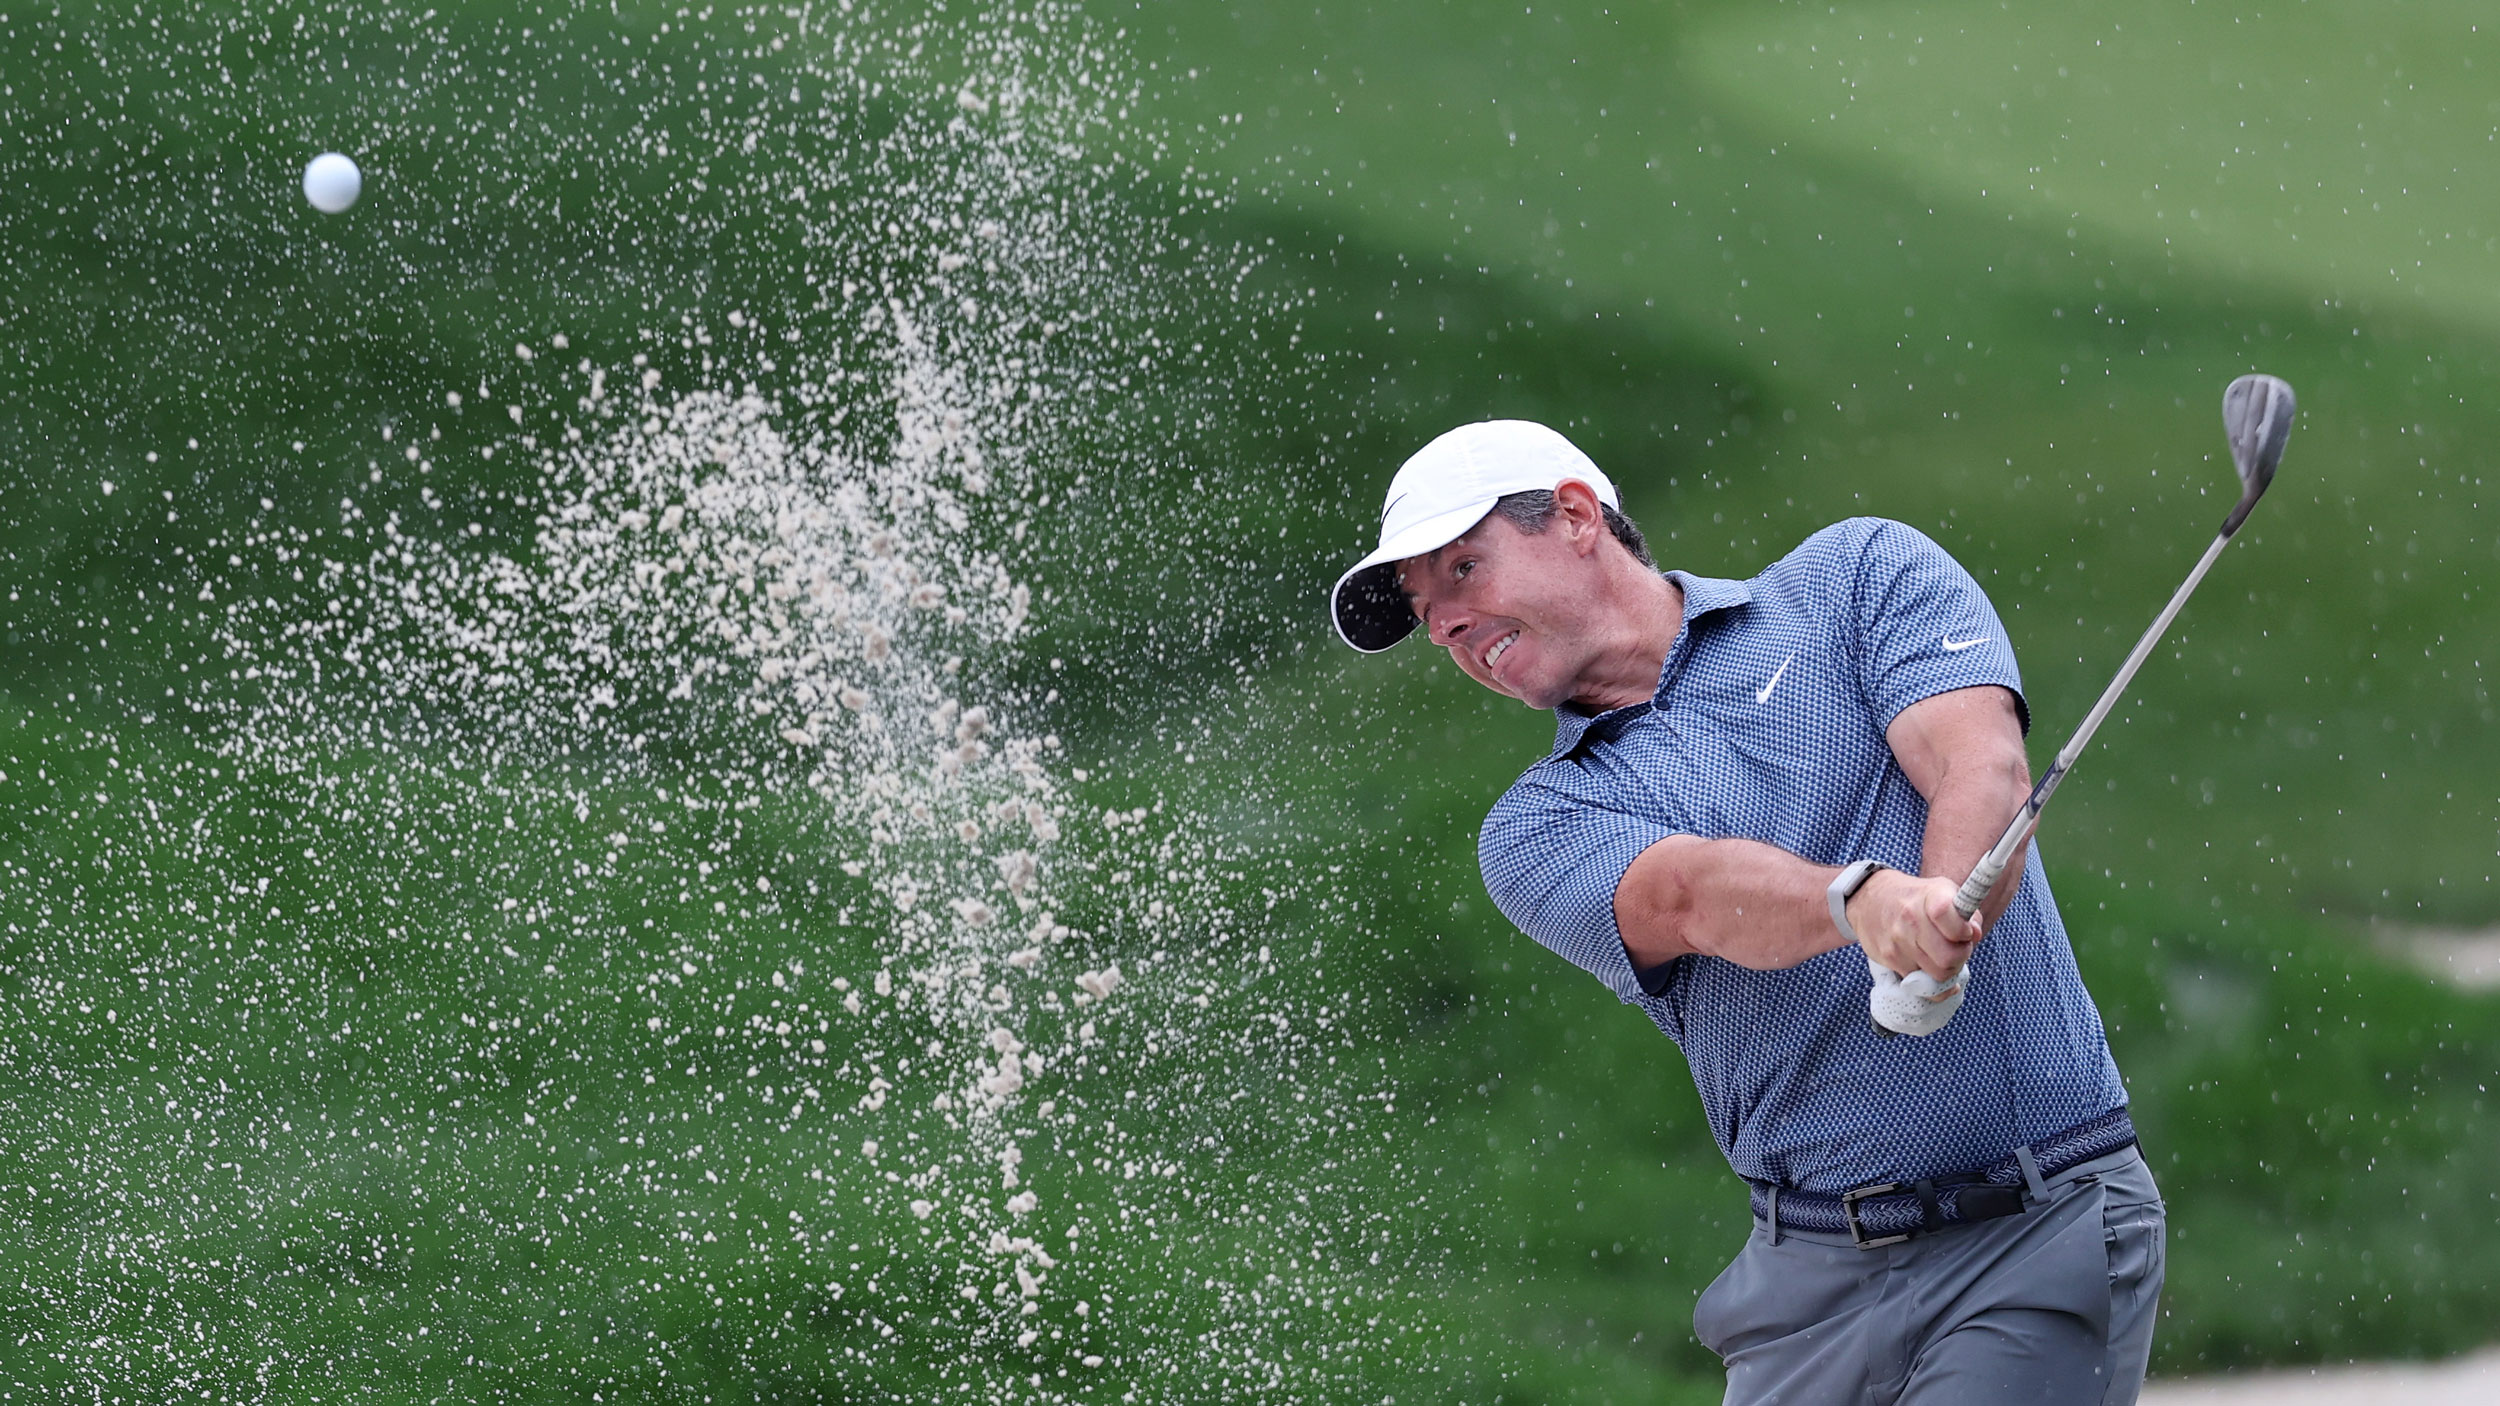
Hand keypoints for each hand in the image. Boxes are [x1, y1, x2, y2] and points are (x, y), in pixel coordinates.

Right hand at [1847, 868, 1979, 982]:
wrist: (1869, 899)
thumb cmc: (1914, 897)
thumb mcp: (1943, 891)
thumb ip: (1967, 913)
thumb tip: (1974, 936)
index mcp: (1930, 897)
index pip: (1954, 923)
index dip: (1965, 933)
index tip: (1965, 932)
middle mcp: (1911, 918)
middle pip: (1949, 959)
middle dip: (1960, 959)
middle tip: (1956, 950)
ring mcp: (1897, 941)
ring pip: (1936, 975)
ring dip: (1945, 970)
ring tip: (1938, 955)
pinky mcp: (1888, 958)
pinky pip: (1919, 984)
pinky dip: (1928, 979)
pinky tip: (1926, 965)